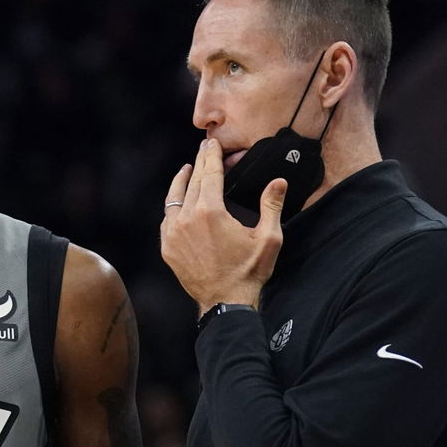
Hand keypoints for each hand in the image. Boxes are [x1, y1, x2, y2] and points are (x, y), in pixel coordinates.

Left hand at [160, 138, 286, 312]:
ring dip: (181, 183)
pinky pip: (167, 220)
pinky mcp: (167, 248)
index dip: (211, 156)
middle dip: (198, 164)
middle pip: (192, 183)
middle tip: (203, 150)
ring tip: (187, 171)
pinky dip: (173, 207)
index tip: (211, 143)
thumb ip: (271, 205)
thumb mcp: (268, 238)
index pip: (209, 174)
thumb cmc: (249, 271)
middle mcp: (186, 219)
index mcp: (210, 212)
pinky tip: (178, 203)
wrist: (225, 303)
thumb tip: (279, 181)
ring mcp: (173, 234)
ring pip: (174, 200)